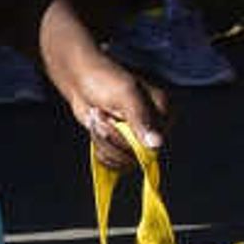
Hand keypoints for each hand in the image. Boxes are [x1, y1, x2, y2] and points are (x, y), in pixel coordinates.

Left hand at [39, 12, 164, 163]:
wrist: (80, 81)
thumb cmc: (105, 80)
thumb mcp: (124, 95)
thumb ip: (140, 119)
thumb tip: (156, 144)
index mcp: (163, 112)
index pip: (153, 144)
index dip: (128, 138)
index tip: (111, 117)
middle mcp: (154, 128)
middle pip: (136, 155)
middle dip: (111, 137)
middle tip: (100, 114)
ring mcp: (137, 138)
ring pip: (123, 161)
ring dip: (102, 142)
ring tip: (98, 118)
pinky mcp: (122, 145)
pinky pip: (115, 163)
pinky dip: (100, 149)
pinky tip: (96, 130)